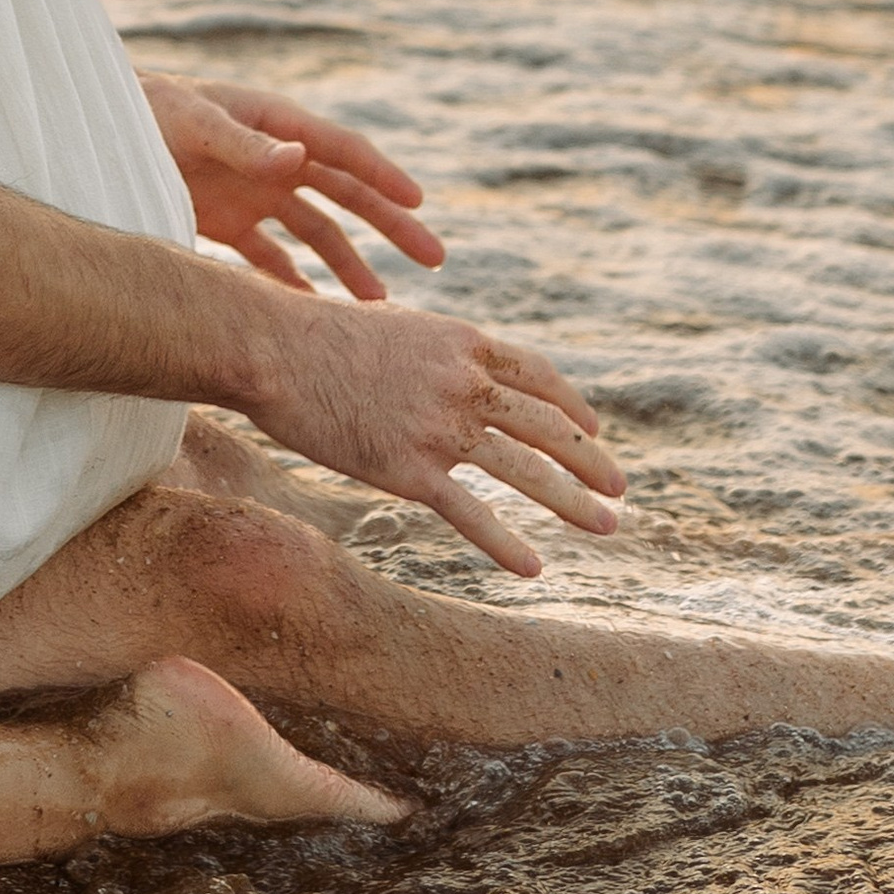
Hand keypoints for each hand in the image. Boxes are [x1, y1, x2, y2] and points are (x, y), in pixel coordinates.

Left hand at [138, 68, 444, 299]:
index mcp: (274, 124)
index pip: (342, 150)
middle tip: (434, 258)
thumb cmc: (141, 114)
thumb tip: (299, 156)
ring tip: (380, 305)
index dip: (383, 176)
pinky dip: (294, 284)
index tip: (421, 204)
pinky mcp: (226, 221)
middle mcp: (272, 159)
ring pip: (316, 233)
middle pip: (345, 195)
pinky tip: (315, 318)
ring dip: (347, 266)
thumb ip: (244, 143)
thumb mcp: (190, 124)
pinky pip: (272, 259)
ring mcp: (252, 192)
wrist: (91, 133)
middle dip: (391, 224)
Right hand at [247, 289, 624, 577]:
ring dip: (573, 501)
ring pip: (526, 470)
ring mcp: (440, 426)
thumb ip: (433, 353)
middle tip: (621, 488)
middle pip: (548, 425)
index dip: (573, 406)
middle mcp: (464, 382)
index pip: (539, 375)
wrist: (272, 346)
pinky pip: (471, 513)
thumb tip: (449, 369)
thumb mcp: (395, 328)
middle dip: (592, 460)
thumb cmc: (318, 336)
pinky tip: (533, 566)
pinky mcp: (408, 469)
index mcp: (463, 342)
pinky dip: (506, 543)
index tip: (593, 428)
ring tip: (607, 525)